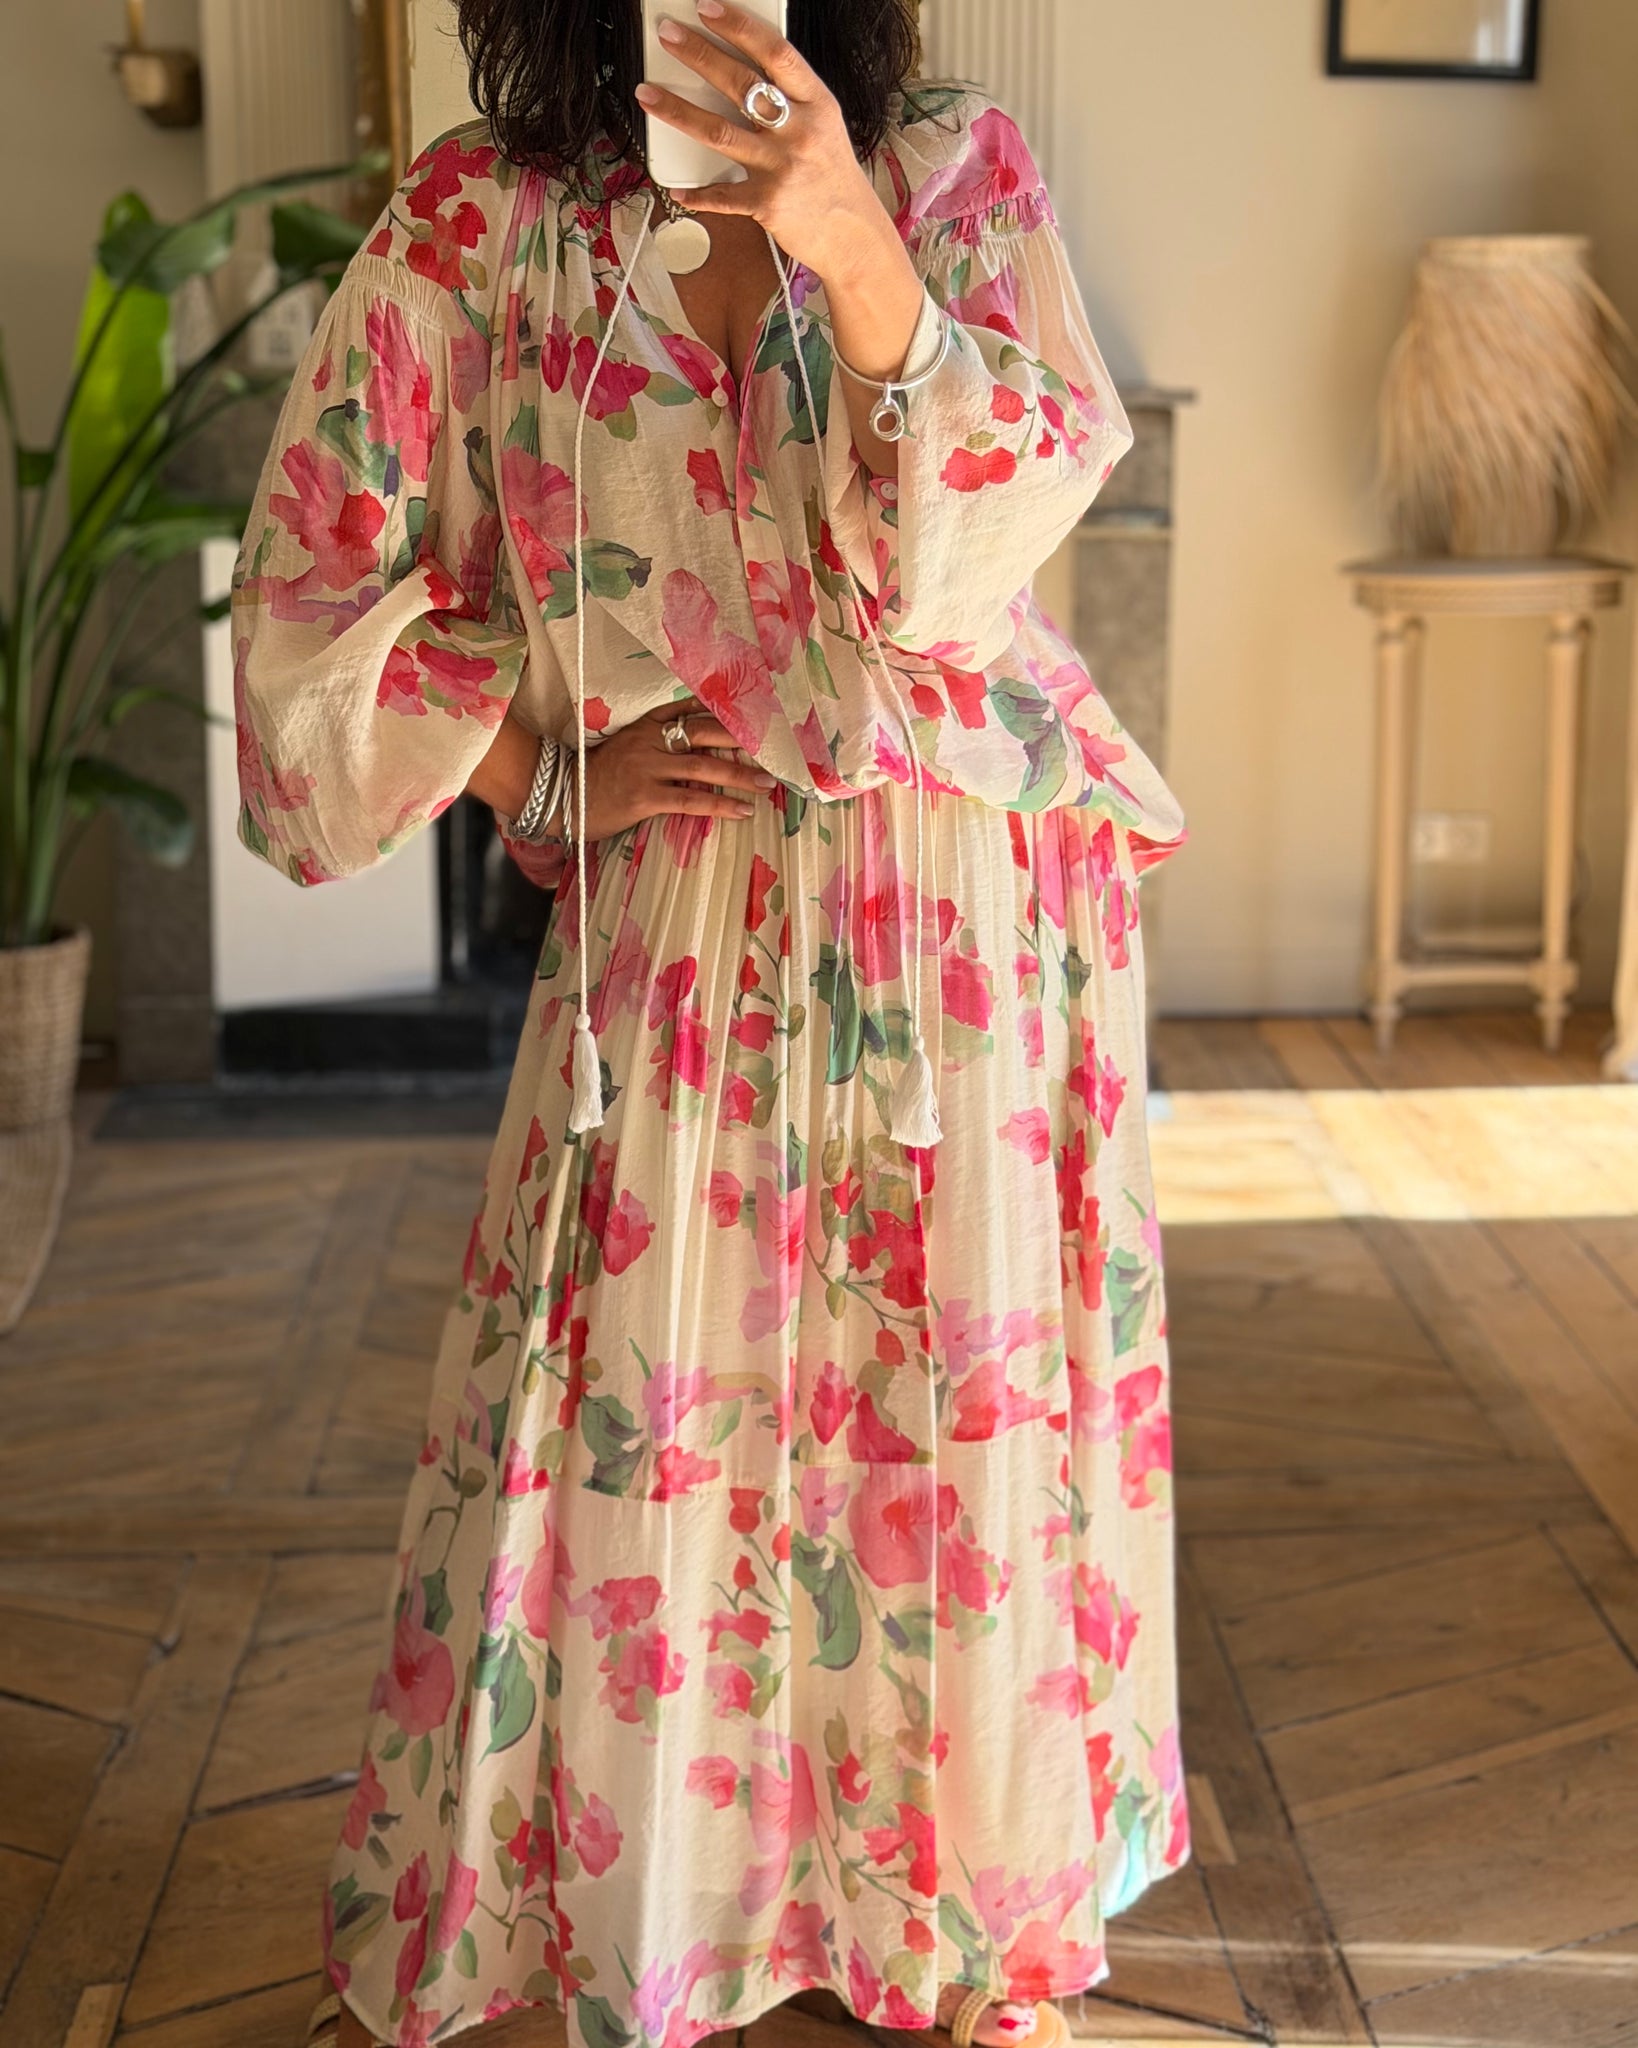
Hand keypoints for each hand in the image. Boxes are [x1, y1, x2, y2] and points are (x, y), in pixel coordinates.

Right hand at [576, 699, 777, 839]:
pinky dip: (719, 805)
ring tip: (766, 784)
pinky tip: (742, 811)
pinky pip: (690, 800)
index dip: (722, 711)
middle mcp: (649, 740)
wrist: (560, 796)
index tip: (753, 713)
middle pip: (704, 733)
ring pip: (703, 767)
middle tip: (772, 749)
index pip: (688, 709)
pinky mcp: (644, 796)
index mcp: (645, 725)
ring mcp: (647, 767)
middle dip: (741, 740)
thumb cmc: (596, 777)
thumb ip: (655, 741)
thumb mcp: (624, 747)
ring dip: (739, 775)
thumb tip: (695, 748)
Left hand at [636, 0, 897, 289]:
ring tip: (648, 95)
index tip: (707, 9)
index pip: (776, 53)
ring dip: (678, 111)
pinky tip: (679, 189)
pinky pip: (723, 196)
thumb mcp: (824, 126)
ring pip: (719, 132)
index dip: (739, 27)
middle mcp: (800, 132)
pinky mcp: (767, 204)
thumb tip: (741, 69)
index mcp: (817, 103)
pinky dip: (698, 194)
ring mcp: (782, 168)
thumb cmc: (833, 177)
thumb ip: (791, 99)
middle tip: (668, 36)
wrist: (854, 236)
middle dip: (699, 55)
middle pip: (741, 84)